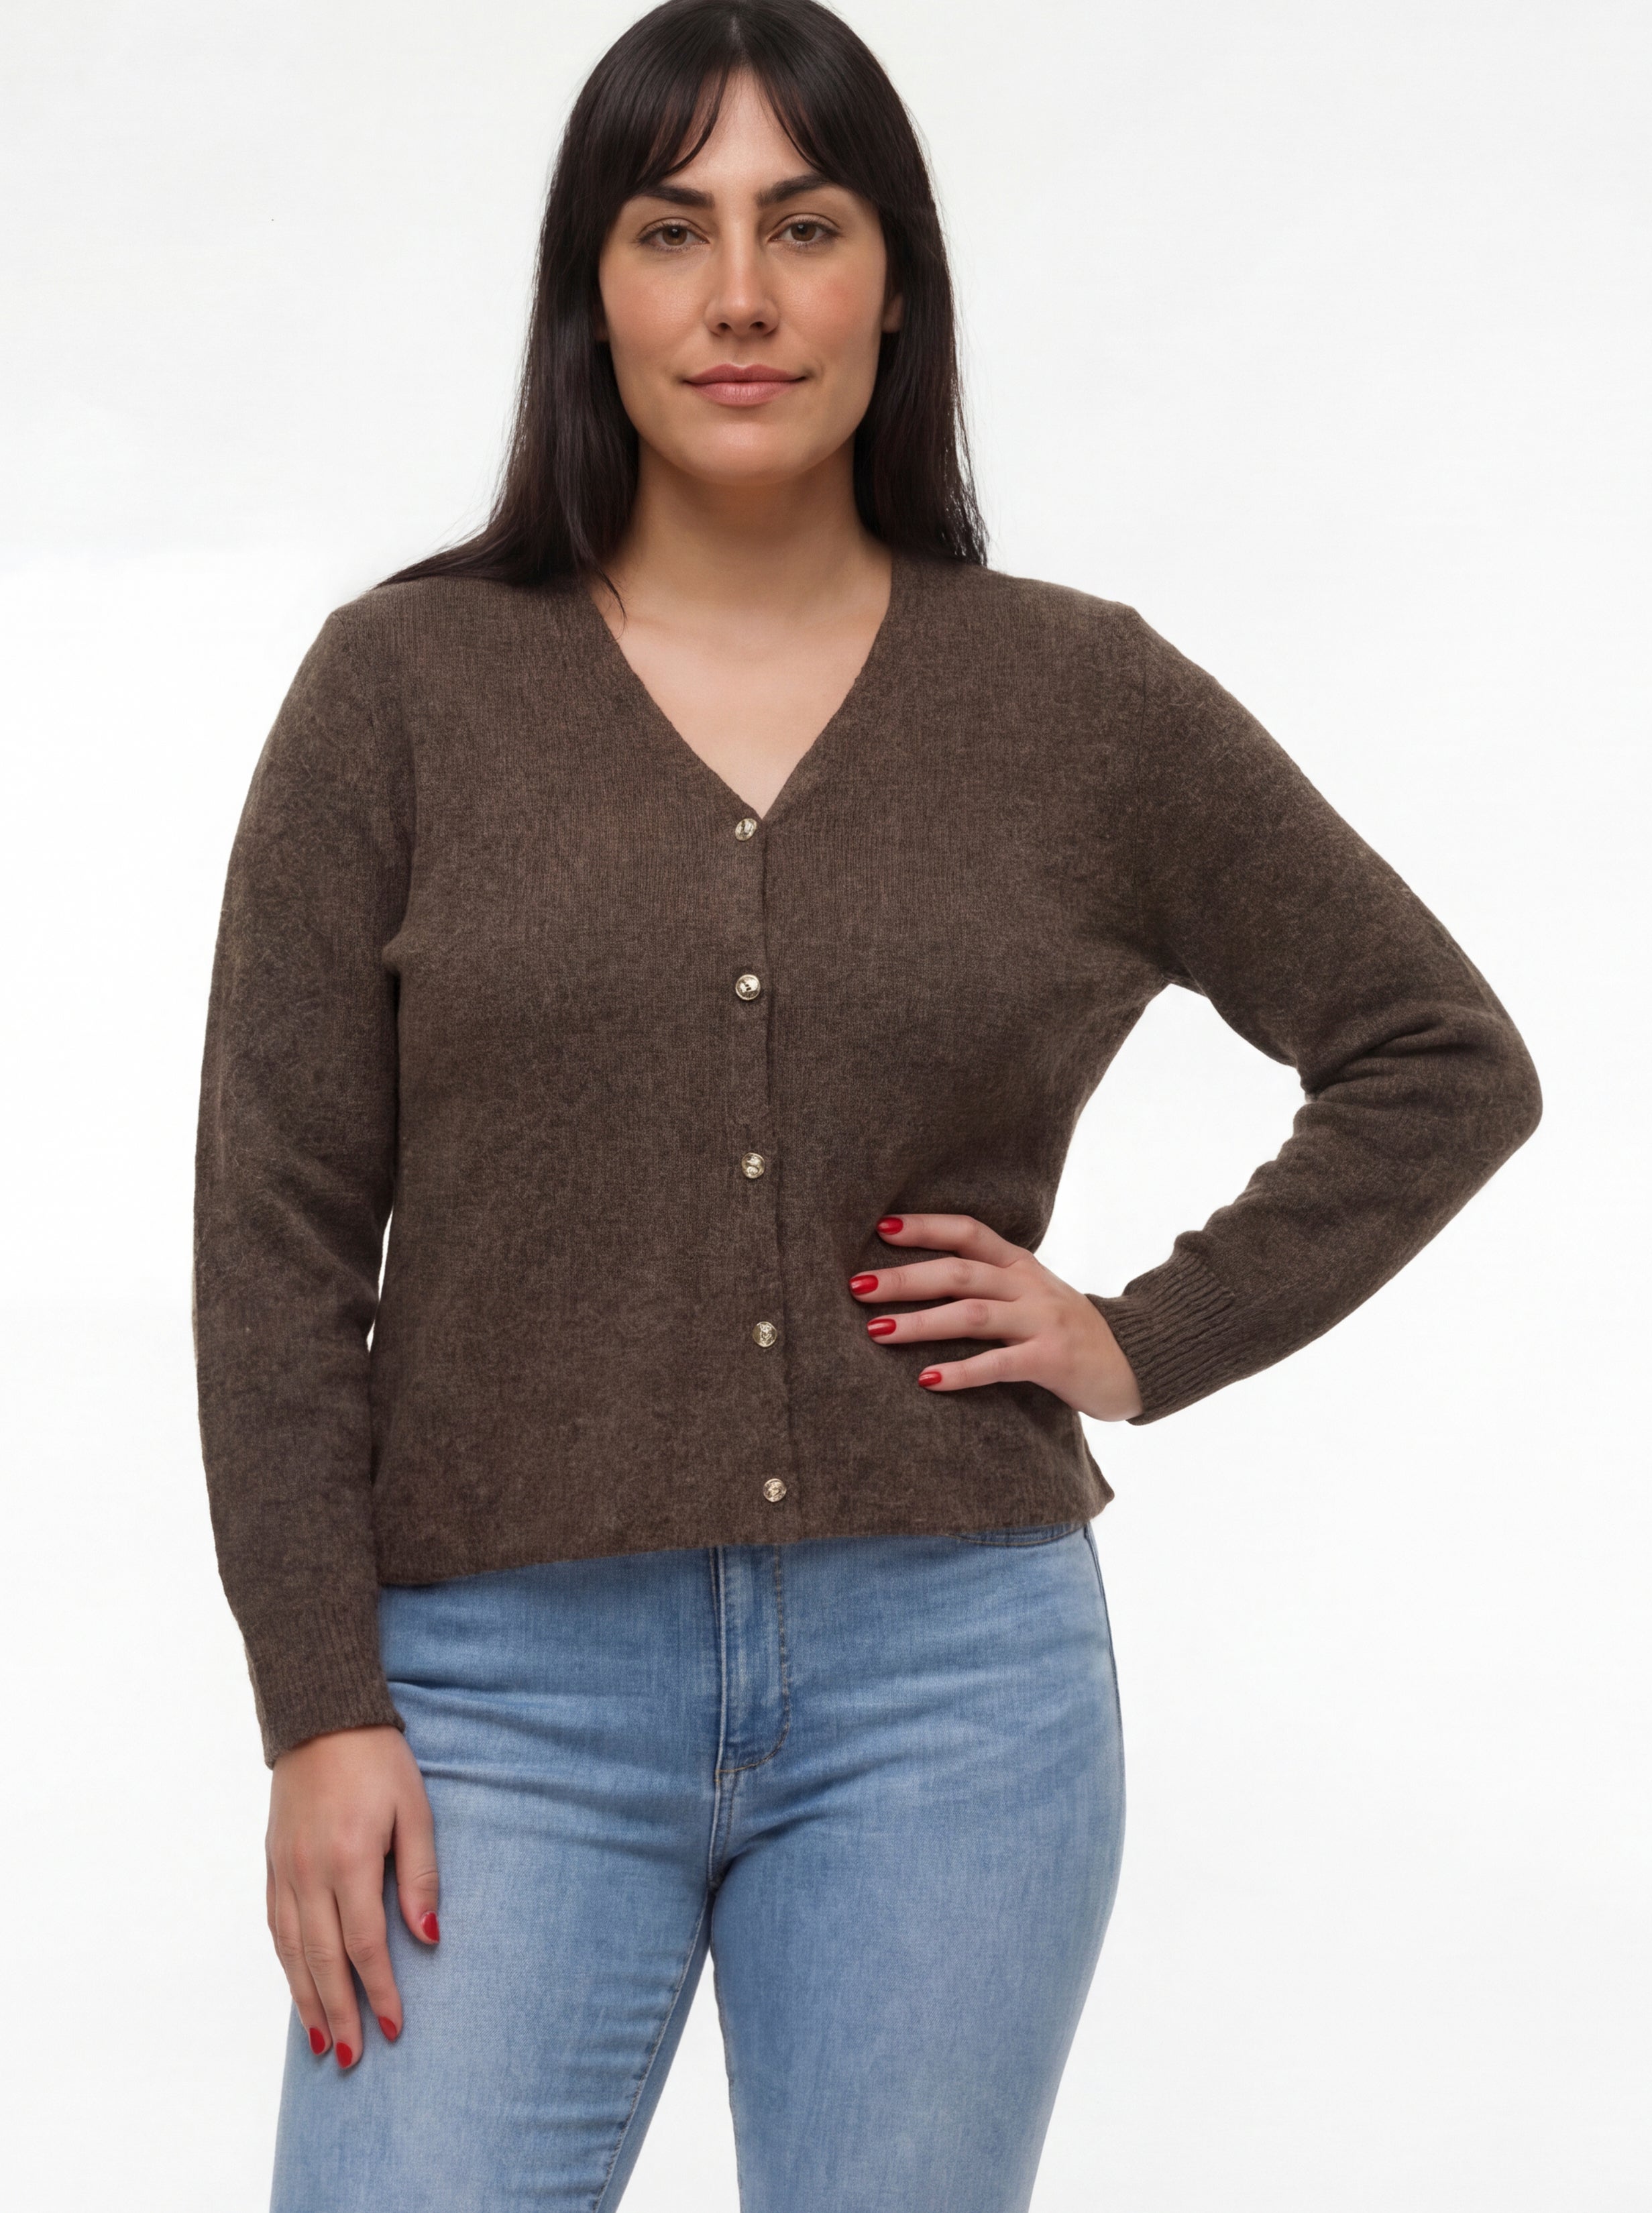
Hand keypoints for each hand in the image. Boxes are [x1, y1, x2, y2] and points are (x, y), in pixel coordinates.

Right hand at [266, 1723, 439, 2069]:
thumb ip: (421, 1876)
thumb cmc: (379, 1760)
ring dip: (307, 2000)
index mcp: (350, 1860)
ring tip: (323, 2041)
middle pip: (322, 1960)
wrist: (322, 1716)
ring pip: (291, 1951)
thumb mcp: (416, 1809)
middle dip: (340, 2013)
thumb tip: (429, 1939)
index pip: (364, 1945)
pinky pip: (275, 1926)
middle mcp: (310, 1872)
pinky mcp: (272, 1862)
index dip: (379, 1991)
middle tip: (353, 2058)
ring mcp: (285, 1869)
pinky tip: (297, 1986)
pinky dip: (285, 1964)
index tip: (394, 2027)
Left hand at [850, 1213, 1143, 1421]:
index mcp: (1021, 1265)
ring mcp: (1043, 1321)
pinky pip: (999, 1363)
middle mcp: (1030, 1285)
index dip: (926, 1227)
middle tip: (856, 1286)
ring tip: (876, 1331)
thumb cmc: (1068, 1332)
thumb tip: (919, 1282)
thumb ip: (990, 1284)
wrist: (1136, 1362)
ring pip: (972, 1314)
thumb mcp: (1033, 1295)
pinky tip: (926, 1379)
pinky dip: (961, 1371)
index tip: (880, 1228)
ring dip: (920, 1322)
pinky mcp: (1053, 1359)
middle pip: (959, 1272)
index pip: (969, 1232)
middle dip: (905, 1278)